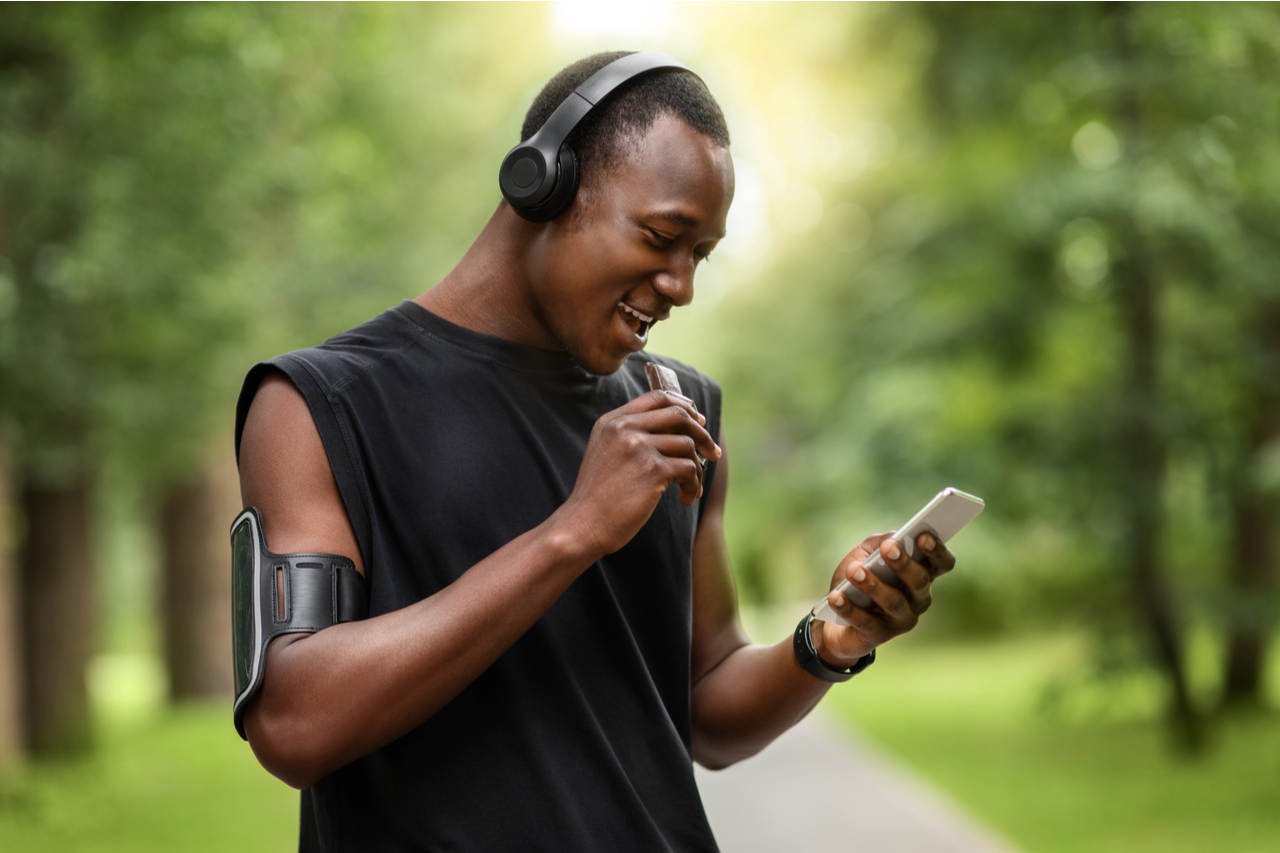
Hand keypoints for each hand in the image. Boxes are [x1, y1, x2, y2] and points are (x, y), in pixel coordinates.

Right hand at [559, 390, 721, 559]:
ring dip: (697, 469)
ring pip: (687, 445)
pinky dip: (693, 486)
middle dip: (702, 434)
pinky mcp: (652, 470)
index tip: (699, 422)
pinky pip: (689, 469)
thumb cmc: (598, 496)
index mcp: (612, 420)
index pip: (657, 397)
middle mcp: (625, 428)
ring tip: (691, 488)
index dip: (684, 407)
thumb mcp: (606, 453)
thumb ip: (631, 435)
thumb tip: (679, 426)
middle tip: (713, 453)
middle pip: (679, 415)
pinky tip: (685, 499)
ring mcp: (638, 447)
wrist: (583, 525)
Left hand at [813, 531, 956, 666]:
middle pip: (920, 581)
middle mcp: (918, 599)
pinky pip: (866, 621)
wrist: (834, 619)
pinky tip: (836, 597)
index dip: (937, 550)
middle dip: (904, 563)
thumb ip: (878, 542)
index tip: (923, 535)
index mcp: (921, 575)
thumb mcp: (864, 555)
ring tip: (853, 570)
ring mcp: (901, 619)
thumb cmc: (856, 580)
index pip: (942, 564)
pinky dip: (849, 608)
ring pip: (894, 602)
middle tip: (888, 547)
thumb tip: (891, 537)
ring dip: (874, 585)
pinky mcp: (879, 635)